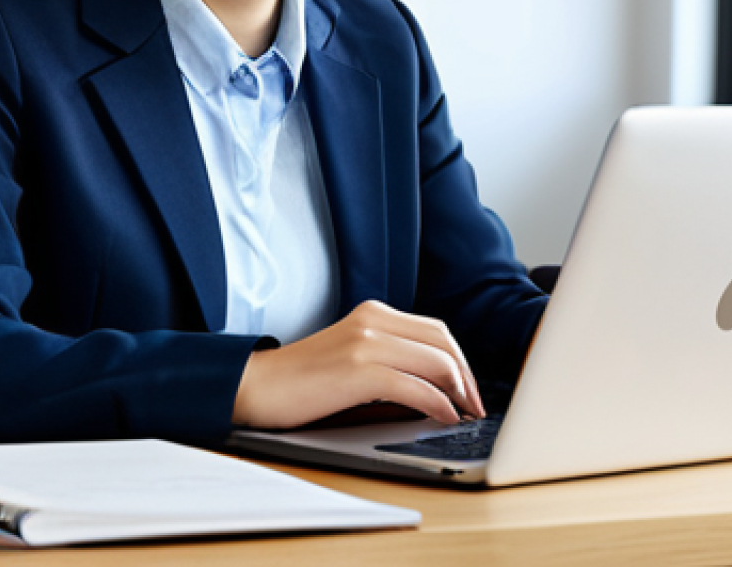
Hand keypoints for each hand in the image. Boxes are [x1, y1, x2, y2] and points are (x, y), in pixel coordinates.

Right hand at [232, 300, 484, 429]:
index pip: (436, 330)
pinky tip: (444, 418)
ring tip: (465, 415)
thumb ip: (388, 357)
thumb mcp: (351, 356)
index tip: (469, 389)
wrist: (256, 386)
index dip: (460, 361)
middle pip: (444, 341)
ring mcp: (365, 342)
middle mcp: (372, 320)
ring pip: (437, 361)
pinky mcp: (359, 370)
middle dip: (467, 375)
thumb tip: (437, 386)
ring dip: (460, 391)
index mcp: (372, 313)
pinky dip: (439, 405)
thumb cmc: (302, 380)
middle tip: (476, 405)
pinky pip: (417, 387)